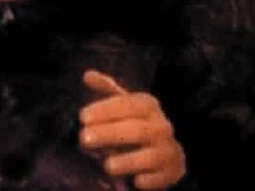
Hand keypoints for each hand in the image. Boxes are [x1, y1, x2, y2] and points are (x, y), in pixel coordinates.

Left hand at [79, 70, 185, 189]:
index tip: (82, 117)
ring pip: (149, 156)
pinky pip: (161, 176)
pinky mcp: (172, 172)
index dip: (104, 110)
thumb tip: (87, 75)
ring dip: (128, 161)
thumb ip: (105, 89)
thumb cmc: (134, 122)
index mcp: (147, 105)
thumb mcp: (122, 103)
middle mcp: (160, 126)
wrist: (166, 149)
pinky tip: (136, 182)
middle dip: (109, 134)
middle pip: (135, 130)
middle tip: (84, 138)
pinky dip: (150, 180)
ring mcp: (168, 149)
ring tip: (107, 164)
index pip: (126, 105)